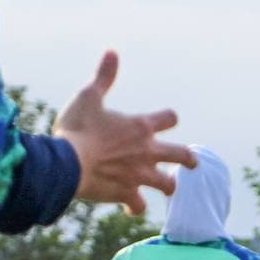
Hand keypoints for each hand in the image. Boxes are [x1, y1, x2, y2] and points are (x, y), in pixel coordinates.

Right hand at [54, 51, 195, 213]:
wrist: (67, 164)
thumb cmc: (77, 128)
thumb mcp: (89, 96)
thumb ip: (104, 77)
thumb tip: (112, 52)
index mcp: (141, 126)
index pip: (169, 118)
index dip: (168, 118)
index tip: (166, 120)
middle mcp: (147, 152)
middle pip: (182, 156)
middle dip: (189, 159)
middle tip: (192, 162)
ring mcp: (139, 175)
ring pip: (167, 185)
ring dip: (167, 186)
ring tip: (166, 188)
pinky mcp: (126, 194)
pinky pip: (138, 206)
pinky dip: (135, 208)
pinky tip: (130, 208)